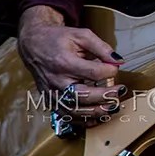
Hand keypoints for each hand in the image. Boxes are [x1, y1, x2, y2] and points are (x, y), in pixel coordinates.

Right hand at [17, 5, 125, 124]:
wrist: (34, 45)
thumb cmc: (60, 39)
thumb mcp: (82, 35)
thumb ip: (102, 47)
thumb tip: (118, 61)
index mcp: (65, 62)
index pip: (92, 72)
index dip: (109, 71)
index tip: (116, 68)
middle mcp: (57, 80)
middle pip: (82, 95)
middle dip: (104, 96)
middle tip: (120, 91)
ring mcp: (52, 93)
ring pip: (73, 109)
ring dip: (95, 112)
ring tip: (112, 108)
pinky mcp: (49, 100)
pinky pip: (65, 115)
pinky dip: (81, 120)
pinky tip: (95, 118)